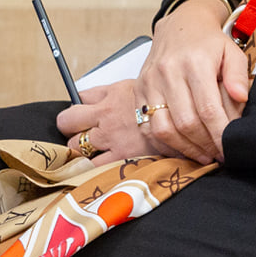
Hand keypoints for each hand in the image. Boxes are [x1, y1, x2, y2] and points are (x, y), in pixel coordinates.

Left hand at [56, 79, 177, 162]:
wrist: (187, 124)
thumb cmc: (168, 106)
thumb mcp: (141, 88)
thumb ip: (117, 92)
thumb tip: (96, 95)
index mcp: (113, 95)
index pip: (78, 97)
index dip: (77, 106)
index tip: (80, 112)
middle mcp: (107, 116)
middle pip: (67, 121)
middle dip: (69, 127)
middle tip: (79, 132)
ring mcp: (111, 139)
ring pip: (75, 146)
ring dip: (79, 149)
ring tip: (90, 152)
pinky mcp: (120, 158)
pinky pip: (92, 166)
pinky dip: (90, 168)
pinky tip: (95, 168)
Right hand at [125, 0, 252, 164]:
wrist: (180, 25)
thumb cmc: (209, 42)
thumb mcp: (232, 51)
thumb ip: (238, 75)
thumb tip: (242, 98)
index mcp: (194, 63)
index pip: (207, 108)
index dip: (219, 133)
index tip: (229, 148)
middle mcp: (168, 72)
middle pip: (185, 122)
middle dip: (204, 144)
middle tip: (218, 154)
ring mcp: (149, 82)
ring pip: (162, 128)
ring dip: (184, 148)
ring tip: (202, 154)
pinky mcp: (138, 90)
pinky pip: (147, 126)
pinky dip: (165, 142)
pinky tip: (182, 147)